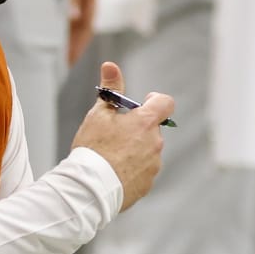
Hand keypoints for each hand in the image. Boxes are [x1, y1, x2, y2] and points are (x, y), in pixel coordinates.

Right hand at [69, 61, 174, 208]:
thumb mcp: (98, 114)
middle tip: (114, 135)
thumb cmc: (93, 149)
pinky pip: (143, 172)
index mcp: (145, 123)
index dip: (156, 100)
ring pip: (148, 152)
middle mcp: (155, 144)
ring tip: (111, 157)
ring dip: (135, 150)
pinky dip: (132, 170)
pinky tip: (113, 173)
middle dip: (138, 129)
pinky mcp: (147, 185)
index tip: (144, 103)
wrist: (89, 188)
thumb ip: (110, 89)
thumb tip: (110, 65)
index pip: (166, 103)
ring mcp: (153, 166)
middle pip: (152, 130)